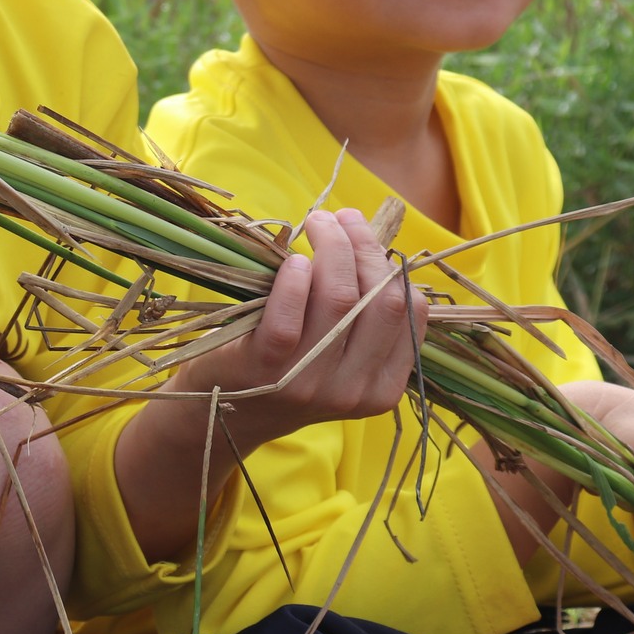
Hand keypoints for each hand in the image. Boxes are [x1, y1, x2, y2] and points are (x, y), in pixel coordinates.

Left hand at [175, 209, 427, 452]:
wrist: (224, 415)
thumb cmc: (288, 368)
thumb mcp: (339, 356)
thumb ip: (362, 316)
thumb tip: (370, 240)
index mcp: (382, 387)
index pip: (409, 312)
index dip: (389, 261)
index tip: (363, 232)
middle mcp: (353, 390)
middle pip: (381, 300)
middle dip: (363, 246)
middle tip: (338, 218)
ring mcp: (310, 382)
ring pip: (340, 299)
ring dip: (331, 248)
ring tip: (316, 223)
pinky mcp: (266, 369)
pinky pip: (289, 317)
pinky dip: (294, 280)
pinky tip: (294, 262)